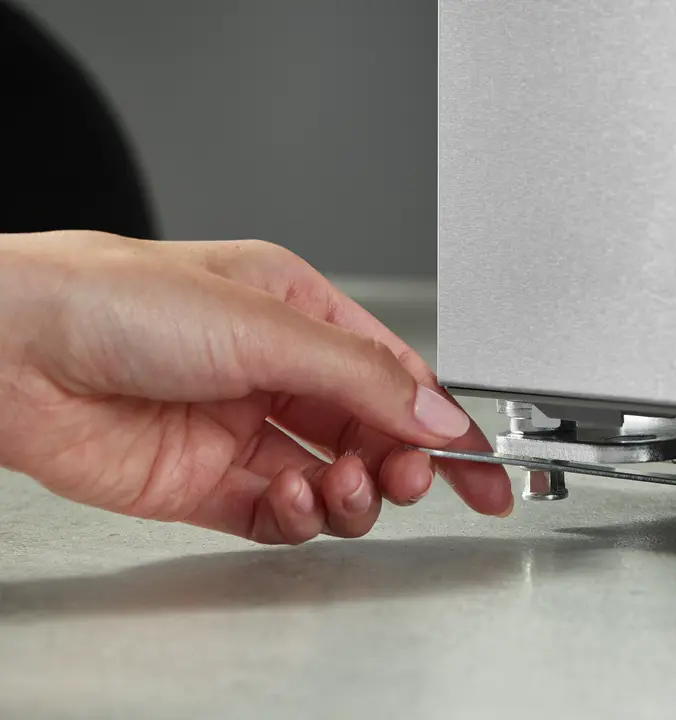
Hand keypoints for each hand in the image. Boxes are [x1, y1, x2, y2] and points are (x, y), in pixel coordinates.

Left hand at [0, 231, 512, 542]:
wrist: (10, 353)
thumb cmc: (116, 300)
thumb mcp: (265, 324)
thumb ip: (361, 377)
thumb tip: (437, 414)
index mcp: (298, 312)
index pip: (394, 374)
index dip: (442, 422)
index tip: (482, 465)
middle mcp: (273, 371)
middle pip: (369, 432)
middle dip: (400, 462)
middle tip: (409, 479)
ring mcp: (240, 429)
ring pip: (331, 478)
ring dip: (350, 492)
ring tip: (342, 485)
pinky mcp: (204, 482)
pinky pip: (278, 514)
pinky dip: (300, 517)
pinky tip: (296, 502)